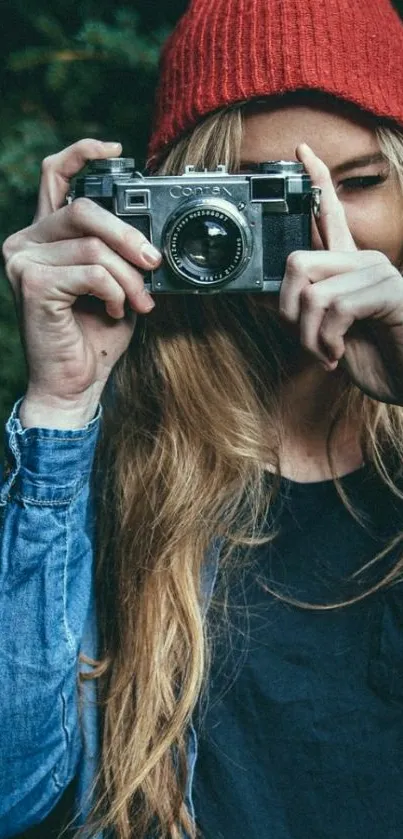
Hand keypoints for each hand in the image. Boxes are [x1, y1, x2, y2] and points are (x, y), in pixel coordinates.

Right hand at [2, 139, 161, 422]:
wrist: (74, 384)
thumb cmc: (93, 336)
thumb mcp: (114, 284)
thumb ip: (117, 253)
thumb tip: (149, 234)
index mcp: (44, 236)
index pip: (54, 176)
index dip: (83, 153)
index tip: (117, 150)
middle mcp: (25, 242)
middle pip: (83, 209)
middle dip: (129, 236)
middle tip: (153, 263)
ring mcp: (22, 261)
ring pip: (93, 245)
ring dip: (128, 276)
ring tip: (139, 301)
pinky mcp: (31, 283)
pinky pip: (91, 271)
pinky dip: (114, 291)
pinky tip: (114, 310)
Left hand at [279, 143, 402, 404]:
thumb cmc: (373, 359)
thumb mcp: (325, 335)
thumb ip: (302, 311)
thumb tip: (264, 296)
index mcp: (349, 266)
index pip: (329, 214)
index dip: (316, 180)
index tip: (300, 151)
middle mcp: (364, 261)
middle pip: (298, 261)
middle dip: (289, 312)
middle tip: (306, 341)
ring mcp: (379, 273)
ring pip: (313, 293)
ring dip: (309, 338)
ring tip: (327, 354)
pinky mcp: (389, 291)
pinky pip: (335, 309)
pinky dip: (327, 341)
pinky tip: (340, 356)